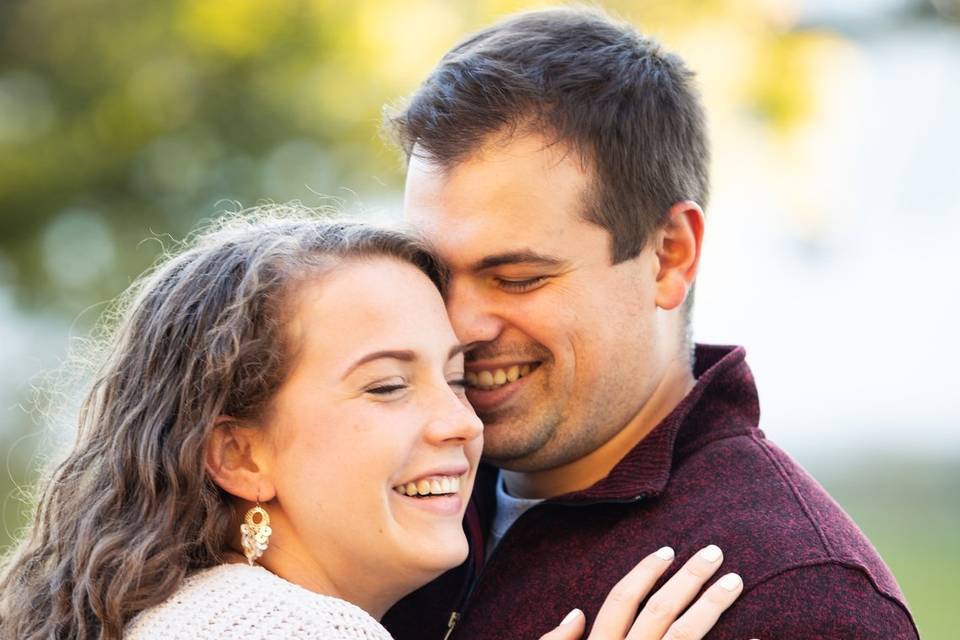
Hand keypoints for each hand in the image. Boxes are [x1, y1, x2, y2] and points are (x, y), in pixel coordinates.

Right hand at [539, 545, 745, 639]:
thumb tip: (574, 612)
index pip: (622, 601)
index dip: (644, 573)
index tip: (668, 551)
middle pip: (661, 611)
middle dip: (689, 578)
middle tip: (715, 552)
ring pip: (687, 635)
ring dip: (713, 605)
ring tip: (735, 582)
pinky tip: (758, 636)